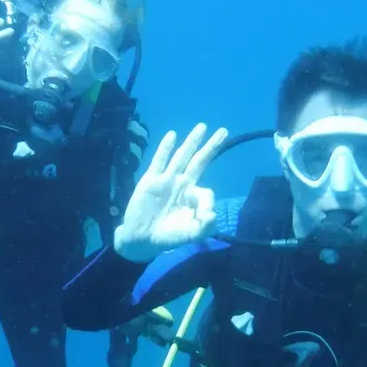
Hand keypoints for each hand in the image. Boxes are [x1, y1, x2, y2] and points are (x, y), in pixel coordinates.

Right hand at [114, 123, 227, 261]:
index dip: (208, 202)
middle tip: (224, 131)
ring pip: (182, 156)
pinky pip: (160, 161)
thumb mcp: (191, 235)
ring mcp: (166, 180)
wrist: (142, 239)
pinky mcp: (151, 180)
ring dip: (192, 141)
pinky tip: (172, 135)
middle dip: (211, 146)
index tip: (206, 216)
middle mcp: (182, 184)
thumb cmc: (168, 237)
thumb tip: (212, 214)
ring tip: (202, 127)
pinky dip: (166, 148)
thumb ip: (205, 226)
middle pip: (199, 161)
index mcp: (192, 196)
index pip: (206, 190)